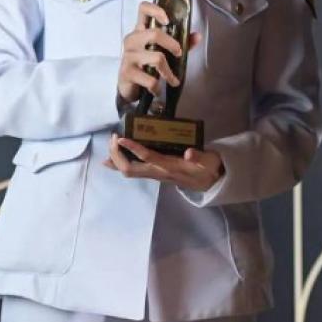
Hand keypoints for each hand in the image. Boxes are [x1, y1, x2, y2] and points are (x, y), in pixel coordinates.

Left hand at [104, 134, 223, 191]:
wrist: (211, 183)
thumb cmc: (209, 168)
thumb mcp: (209, 161)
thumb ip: (200, 157)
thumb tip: (189, 152)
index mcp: (171, 167)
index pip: (148, 157)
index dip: (133, 148)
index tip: (122, 138)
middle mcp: (159, 173)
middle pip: (131, 169)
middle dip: (118, 155)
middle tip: (114, 137)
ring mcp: (155, 175)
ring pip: (129, 172)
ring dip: (116, 160)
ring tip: (110, 145)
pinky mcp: (154, 174)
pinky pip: (133, 171)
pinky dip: (119, 165)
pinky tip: (110, 160)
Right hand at [117, 3, 199, 104]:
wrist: (127, 86)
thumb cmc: (145, 64)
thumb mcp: (161, 51)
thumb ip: (180, 43)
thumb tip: (198, 36)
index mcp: (140, 31)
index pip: (143, 9)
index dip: (155, 10)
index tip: (167, 20)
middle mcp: (132, 40)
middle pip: (155, 34)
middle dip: (172, 45)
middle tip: (179, 54)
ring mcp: (128, 56)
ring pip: (156, 58)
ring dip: (169, 72)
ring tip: (172, 80)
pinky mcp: (127, 72)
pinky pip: (150, 79)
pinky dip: (157, 87)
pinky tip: (157, 89)